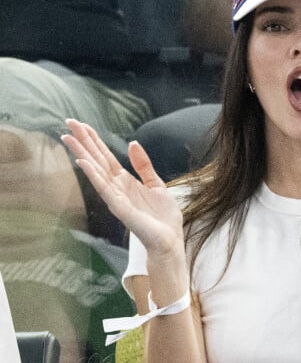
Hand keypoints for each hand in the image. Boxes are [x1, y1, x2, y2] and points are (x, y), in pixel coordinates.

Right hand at [61, 120, 183, 256]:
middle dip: (83, 141)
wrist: (170, 240)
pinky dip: (93, 175)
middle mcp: (116, 187)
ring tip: (69, 138)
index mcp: (125, 181)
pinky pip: (104, 189)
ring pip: (95, 171)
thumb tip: (132, 143)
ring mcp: (116, 197)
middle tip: (68, 122)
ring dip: (82, 153)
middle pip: (96, 159)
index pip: (105, 156)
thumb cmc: (162, 217)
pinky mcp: (119, 208)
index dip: (94, 140)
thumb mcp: (156, 184)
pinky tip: (83, 162)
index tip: (81, 124)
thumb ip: (143, 165)